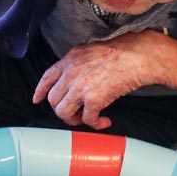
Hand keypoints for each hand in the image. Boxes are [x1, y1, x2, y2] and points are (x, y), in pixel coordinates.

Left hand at [32, 30, 176, 128]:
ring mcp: (80, 87)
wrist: (139, 55)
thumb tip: (75, 80)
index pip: (47, 77)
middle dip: (62, 110)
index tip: (37, 99)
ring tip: (87, 119)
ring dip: (74, 120)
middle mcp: (70, 73)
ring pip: (63, 113)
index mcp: (69, 59)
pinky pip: (87, 119)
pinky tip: (104, 122)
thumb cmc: (122, 52)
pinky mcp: (93, 99)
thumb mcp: (91, 51)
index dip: (40, 91)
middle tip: (75, 113)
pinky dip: (95, 124)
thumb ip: (78, 64)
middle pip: (53, 100)